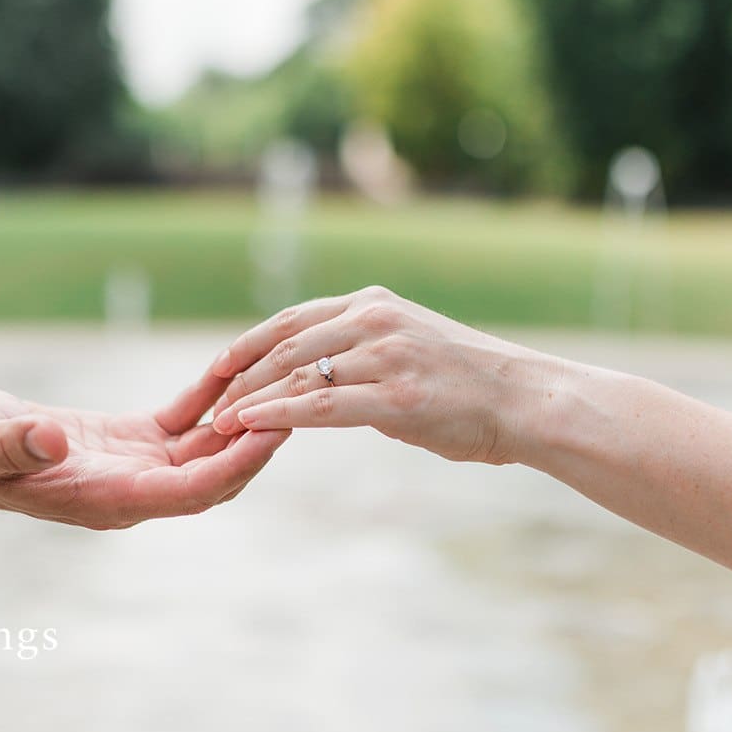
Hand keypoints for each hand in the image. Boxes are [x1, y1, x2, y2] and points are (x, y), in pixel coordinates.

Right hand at [0, 378, 288, 529]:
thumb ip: (18, 444)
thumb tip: (51, 440)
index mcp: (107, 500)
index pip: (190, 492)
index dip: (234, 465)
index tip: (272, 432)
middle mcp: (132, 490)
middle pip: (214, 475)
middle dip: (258, 443)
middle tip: (300, 400)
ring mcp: (135, 468)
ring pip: (207, 450)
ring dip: (242, 420)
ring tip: (282, 380)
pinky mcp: (131, 442)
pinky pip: (183, 421)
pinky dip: (208, 396)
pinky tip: (230, 364)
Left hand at [207, 286, 549, 464]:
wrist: (525, 400)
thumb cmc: (470, 384)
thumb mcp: (411, 346)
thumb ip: (365, 352)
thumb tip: (324, 381)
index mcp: (375, 303)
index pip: (293, 318)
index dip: (248, 343)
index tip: (217, 367)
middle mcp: (375, 320)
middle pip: (284, 343)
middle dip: (239, 374)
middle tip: (206, 400)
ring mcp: (385, 355)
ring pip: (295, 374)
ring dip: (249, 399)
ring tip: (217, 422)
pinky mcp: (395, 397)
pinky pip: (319, 406)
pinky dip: (276, 416)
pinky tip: (248, 427)